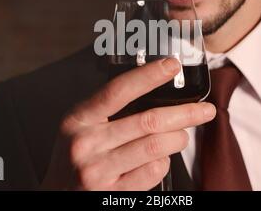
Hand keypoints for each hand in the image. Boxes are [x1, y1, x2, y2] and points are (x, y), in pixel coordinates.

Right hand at [40, 58, 215, 190]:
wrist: (56, 195)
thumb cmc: (73, 155)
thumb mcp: (79, 125)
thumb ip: (106, 109)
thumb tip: (150, 88)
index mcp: (79, 119)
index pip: (118, 91)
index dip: (148, 76)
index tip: (172, 65)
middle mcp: (86, 143)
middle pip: (148, 121)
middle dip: (185, 114)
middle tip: (204, 110)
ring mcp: (98, 171)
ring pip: (155, 147)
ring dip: (178, 139)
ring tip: (181, 136)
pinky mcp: (112, 193)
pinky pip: (152, 173)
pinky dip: (164, 163)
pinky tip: (160, 159)